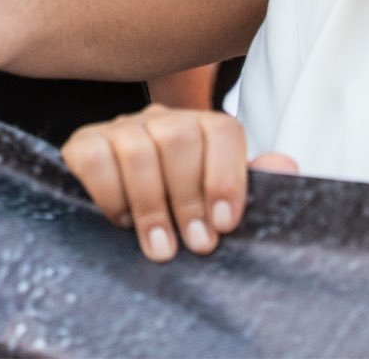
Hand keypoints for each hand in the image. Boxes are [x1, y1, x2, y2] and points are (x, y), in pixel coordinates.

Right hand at [60, 104, 299, 260]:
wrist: (123, 223)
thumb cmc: (182, 218)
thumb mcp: (220, 209)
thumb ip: (253, 189)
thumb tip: (285, 166)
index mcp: (201, 130)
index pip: (220, 130)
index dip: (225, 176)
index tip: (224, 225)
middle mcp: (161, 121)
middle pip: (178, 135)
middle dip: (188, 196)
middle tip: (195, 245)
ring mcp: (119, 129)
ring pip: (136, 146)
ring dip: (150, 204)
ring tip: (160, 248)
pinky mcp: (82, 145)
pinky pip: (93, 156)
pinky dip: (108, 192)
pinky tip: (119, 220)